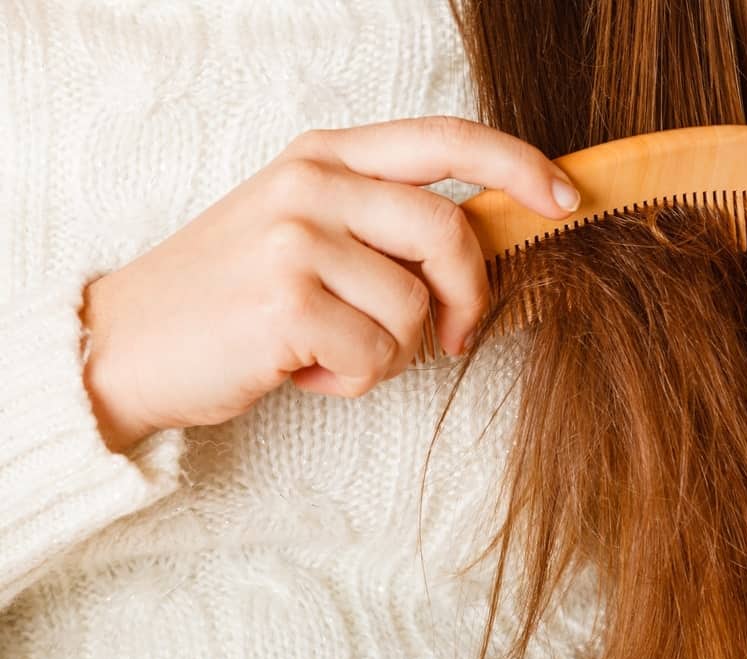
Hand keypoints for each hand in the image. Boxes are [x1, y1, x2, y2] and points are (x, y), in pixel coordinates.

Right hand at [79, 116, 580, 452]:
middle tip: (450, 335)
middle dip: (467, 297)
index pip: (446, 139)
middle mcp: (313, 184)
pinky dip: (352, 380)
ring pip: (415, 310)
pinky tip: (304, 369)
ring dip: (390, 351)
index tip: (565, 199)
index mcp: (326, 155)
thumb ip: (383, 223)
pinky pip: (377, 357)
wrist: (129, 342)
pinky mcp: (287, 302)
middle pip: (450, 233)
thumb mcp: (304, 228)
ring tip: (331, 349)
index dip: (518, 165)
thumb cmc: (232, 292)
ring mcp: (296, 239)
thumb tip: (481, 250)